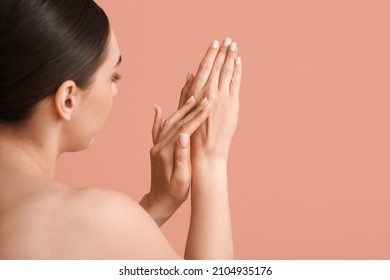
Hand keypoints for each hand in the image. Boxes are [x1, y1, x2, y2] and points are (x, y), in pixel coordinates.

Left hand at [140, 77, 209, 225]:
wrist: (159, 202)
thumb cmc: (174, 194)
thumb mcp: (181, 180)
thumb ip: (181, 157)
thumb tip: (184, 136)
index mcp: (167, 153)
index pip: (184, 129)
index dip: (197, 117)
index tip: (208, 106)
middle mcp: (159, 146)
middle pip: (176, 122)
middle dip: (191, 109)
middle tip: (204, 97)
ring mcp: (156, 146)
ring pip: (168, 122)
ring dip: (180, 109)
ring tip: (191, 98)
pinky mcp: (155, 149)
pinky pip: (156, 130)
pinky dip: (158, 118)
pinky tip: (158, 108)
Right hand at [180, 38, 241, 159]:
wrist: (206, 150)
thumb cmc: (192, 132)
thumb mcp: (184, 110)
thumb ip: (186, 90)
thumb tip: (190, 74)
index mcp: (196, 92)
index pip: (204, 67)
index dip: (210, 54)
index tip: (215, 43)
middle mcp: (209, 92)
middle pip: (218, 66)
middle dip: (223, 52)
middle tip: (228, 40)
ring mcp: (222, 97)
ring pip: (227, 72)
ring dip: (231, 57)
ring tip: (234, 46)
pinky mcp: (232, 104)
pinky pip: (236, 83)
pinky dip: (237, 71)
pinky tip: (238, 62)